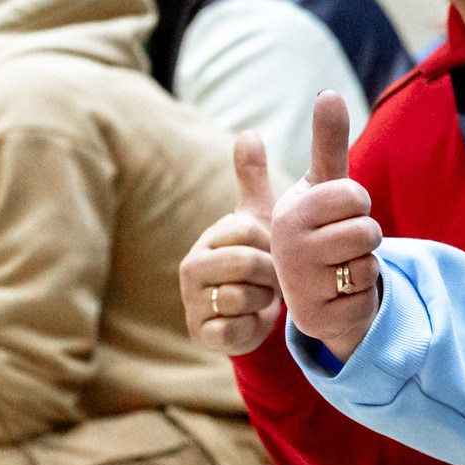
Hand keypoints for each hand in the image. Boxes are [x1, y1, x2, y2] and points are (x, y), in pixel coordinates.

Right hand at [180, 133, 283, 355]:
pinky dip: (253, 325)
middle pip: (247, 263)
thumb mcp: (259, 218)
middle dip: (270, 273)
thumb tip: (248, 131)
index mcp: (209, 238)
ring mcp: (193, 301)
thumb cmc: (256, 257)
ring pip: (243, 297)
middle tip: (272, 278)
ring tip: (262, 297)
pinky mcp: (203, 333)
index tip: (271, 250)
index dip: (270, 242)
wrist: (252, 311)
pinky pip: (236, 328)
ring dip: (264, 299)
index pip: (248, 230)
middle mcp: (192, 268)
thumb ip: (253, 178)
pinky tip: (252, 319)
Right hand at [270, 93, 382, 362]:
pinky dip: (362, 294)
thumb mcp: (323, 188)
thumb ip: (327, 143)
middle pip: (366, 228)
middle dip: (365, 236)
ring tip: (341, 267)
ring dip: (364, 265)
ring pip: (368, 261)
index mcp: (287, 211)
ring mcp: (298, 283)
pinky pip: (366, 293)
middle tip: (341, 244)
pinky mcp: (316, 316)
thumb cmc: (319, 232)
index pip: (353, 194)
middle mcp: (284, 247)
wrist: (314, 295)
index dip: (357, 203)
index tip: (338, 212)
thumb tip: (329, 92)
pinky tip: (341, 295)